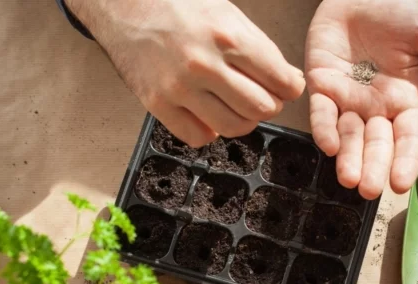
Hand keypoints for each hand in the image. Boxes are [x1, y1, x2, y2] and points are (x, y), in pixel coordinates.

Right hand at [66, 0, 304, 146]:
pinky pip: (199, 137)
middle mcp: (204, 64)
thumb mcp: (229, 15)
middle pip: (262, 109)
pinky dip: (210, 130)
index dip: (290, 88)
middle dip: (269, 105)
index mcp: (228, 37)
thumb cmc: (179, 6)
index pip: (281, 81)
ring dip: (243, 120)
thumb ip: (262, 50)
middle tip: (261, 96)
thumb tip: (291, 81)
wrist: (126, 4)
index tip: (286, 88)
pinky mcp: (157, 103)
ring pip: (234, 127)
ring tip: (236, 105)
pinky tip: (208, 112)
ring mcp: (179, 87)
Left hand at [306, 0, 417, 198]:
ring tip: (349, 179)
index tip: (402, 184)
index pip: (407, 138)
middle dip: (373, 167)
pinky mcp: (322, 87)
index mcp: (404, 101)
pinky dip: (324, 128)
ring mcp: (347, 100)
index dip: (405, 161)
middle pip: (376, 144)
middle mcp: (376, 108)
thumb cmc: (394, 13)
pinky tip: (328, 145)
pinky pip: (322, 113)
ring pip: (348, 136)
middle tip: (370, 191)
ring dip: (348, 158)